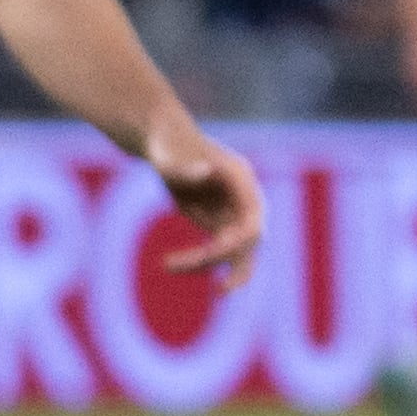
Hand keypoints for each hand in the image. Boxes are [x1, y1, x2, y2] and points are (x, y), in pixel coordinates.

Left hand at [142, 123, 268, 286]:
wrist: (162, 140)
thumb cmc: (167, 143)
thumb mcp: (169, 154)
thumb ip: (184, 166)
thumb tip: (205, 171)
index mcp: (241, 180)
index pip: (253, 221)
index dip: (237, 241)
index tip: (210, 251)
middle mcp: (243, 200)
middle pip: (246, 242)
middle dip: (223, 260)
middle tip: (199, 275)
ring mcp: (232, 211)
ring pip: (233, 251)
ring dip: (204, 264)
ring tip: (167, 265)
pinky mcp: (218, 221)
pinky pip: (217, 250)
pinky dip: (200, 262)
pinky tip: (173, 266)